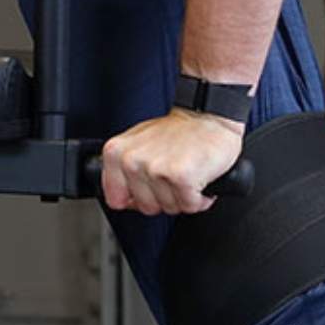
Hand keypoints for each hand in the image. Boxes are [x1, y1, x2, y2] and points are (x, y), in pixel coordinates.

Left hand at [98, 109, 244, 215]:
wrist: (209, 117)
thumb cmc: (178, 132)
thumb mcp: (140, 145)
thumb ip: (123, 173)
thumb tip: (125, 202)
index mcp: (116, 152)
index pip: (115, 199)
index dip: (137, 199)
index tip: (150, 184)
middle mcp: (132, 160)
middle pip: (146, 208)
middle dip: (165, 198)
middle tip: (173, 173)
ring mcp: (156, 168)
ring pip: (169, 208)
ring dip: (183, 196)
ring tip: (186, 171)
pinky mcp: (180, 176)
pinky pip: (189, 206)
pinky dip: (199, 198)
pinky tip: (199, 177)